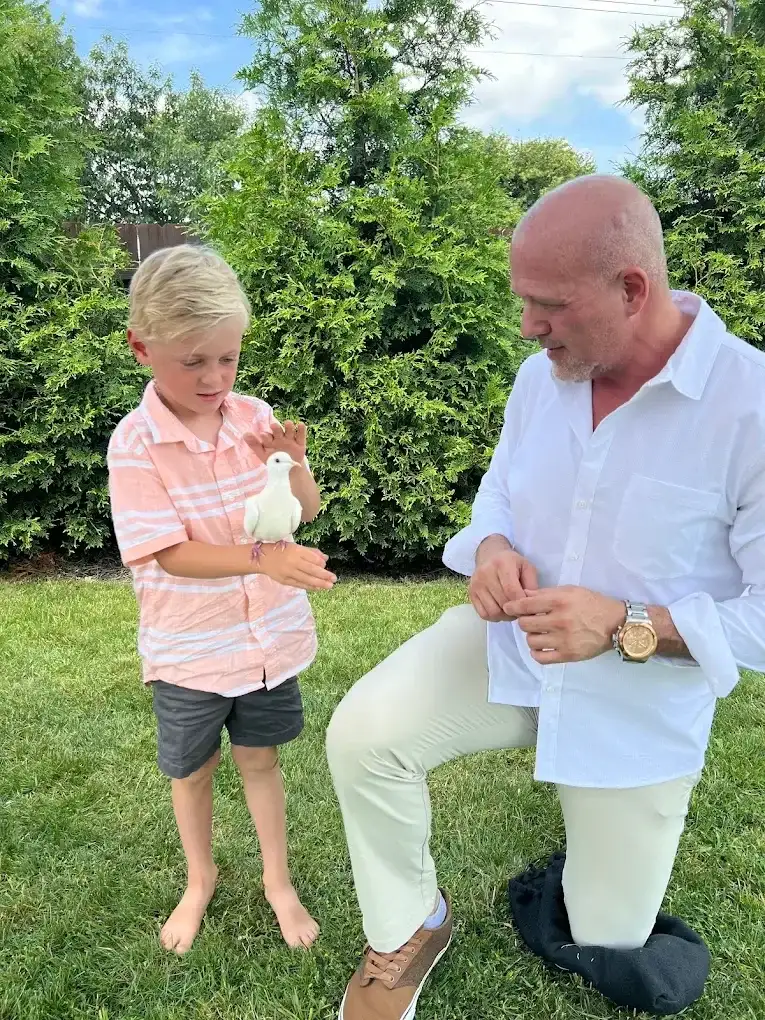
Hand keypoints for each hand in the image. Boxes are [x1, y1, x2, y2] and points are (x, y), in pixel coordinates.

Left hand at [245, 420, 306, 464]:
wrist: (288, 470)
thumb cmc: (273, 460)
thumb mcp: (263, 454)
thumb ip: (254, 444)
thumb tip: (245, 434)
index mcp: (270, 440)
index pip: (267, 436)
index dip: (265, 436)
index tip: (263, 435)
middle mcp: (280, 437)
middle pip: (278, 430)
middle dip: (276, 428)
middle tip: (273, 426)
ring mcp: (290, 439)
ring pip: (289, 430)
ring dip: (289, 426)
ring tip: (288, 423)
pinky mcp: (300, 443)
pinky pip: (301, 435)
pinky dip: (301, 430)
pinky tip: (301, 425)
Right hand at [255, 543, 335, 590]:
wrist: (263, 558)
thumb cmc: (283, 551)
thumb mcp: (296, 547)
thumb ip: (311, 552)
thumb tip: (326, 558)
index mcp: (296, 551)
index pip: (313, 558)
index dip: (321, 563)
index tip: (326, 566)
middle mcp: (293, 562)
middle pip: (311, 570)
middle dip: (324, 575)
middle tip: (334, 579)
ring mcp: (289, 572)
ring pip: (307, 579)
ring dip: (319, 583)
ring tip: (329, 586)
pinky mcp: (285, 581)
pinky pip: (300, 585)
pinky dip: (310, 587)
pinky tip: (318, 588)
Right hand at [469, 537, 538, 621]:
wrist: (490, 556)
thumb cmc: (512, 563)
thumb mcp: (527, 567)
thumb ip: (532, 585)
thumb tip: (531, 605)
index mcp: (502, 564)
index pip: (512, 591)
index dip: (521, 603)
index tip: (528, 607)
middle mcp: (486, 573)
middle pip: (503, 603)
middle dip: (515, 610)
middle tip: (521, 610)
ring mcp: (476, 584)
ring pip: (493, 611)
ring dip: (505, 616)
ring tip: (511, 610)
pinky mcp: (471, 593)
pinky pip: (483, 614)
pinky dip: (494, 617)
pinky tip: (500, 610)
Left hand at [503, 586, 624, 663]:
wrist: (616, 624)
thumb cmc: (592, 604)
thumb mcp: (571, 591)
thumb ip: (546, 593)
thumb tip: (523, 595)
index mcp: (559, 601)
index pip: (525, 604)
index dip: (513, 606)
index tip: (509, 608)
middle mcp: (560, 620)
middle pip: (525, 624)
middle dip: (524, 621)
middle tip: (531, 620)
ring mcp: (563, 639)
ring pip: (531, 640)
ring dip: (532, 636)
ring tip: (540, 632)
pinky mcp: (568, 655)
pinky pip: (541, 657)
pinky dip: (537, 652)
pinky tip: (542, 646)